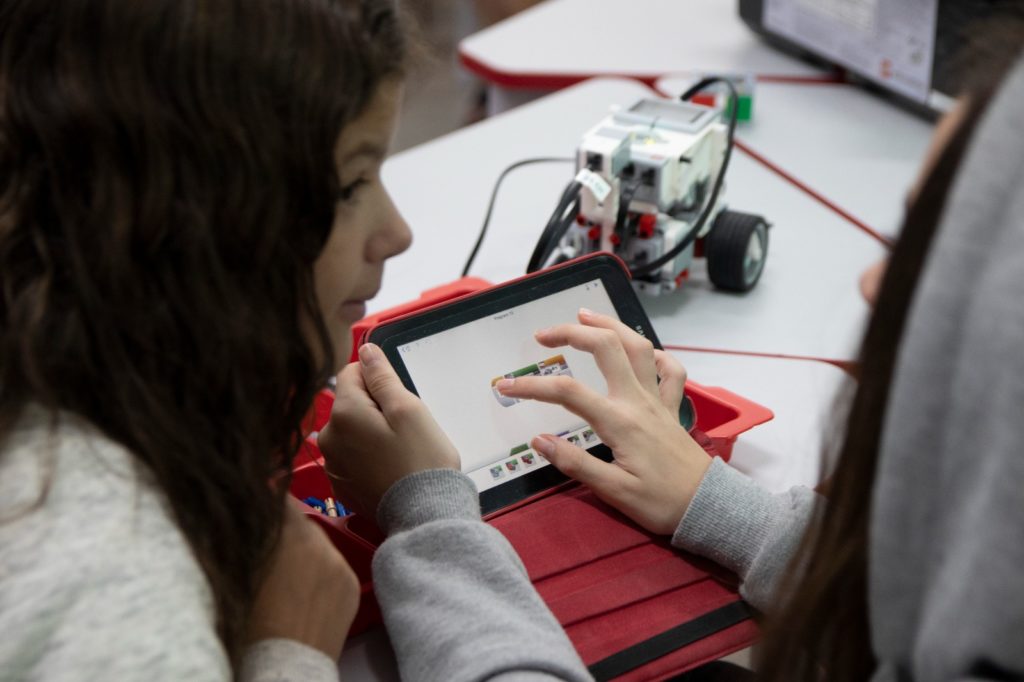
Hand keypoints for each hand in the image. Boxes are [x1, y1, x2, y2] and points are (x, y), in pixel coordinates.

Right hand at [246, 499, 359, 659]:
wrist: (286, 667)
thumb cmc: (251, 622)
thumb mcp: (240, 571)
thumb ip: (248, 537)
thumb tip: (248, 517)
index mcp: (291, 535)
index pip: (280, 499)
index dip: (265, 499)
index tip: (255, 504)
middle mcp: (322, 543)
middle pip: (300, 521)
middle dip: (284, 527)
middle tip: (266, 543)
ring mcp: (341, 564)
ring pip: (319, 544)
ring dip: (303, 549)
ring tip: (286, 572)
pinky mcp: (353, 585)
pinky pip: (334, 566)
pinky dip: (321, 571)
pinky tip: (306, 591)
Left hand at [317, 343, 459, 518]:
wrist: (423, 514)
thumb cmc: (421, 460)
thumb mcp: (408, 409)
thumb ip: (381, 377)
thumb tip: (365, 351)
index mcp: (343, 413)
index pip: (350, 372)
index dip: (377, 377)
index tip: (398, 396)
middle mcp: (328, 438)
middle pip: (350, 403)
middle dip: (375, 406)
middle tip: (404, 426)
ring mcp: (333, 464)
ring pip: (351, 430)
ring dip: (371, 432)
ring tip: (399, 450)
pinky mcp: (342, 484)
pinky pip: (353, 456)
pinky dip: (368, 456)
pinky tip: (390, 467)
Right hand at [495, 309, 711, 534]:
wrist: (708, 506)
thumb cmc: (661, 503)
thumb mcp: (613, 491)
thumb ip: (575, 463)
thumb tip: (539, 441)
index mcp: (619, 422)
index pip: (567, 392)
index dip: (532, 386)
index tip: (507, 386)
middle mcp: (638, 401)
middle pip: (605, 348)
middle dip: (572, 332)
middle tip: (544, 334)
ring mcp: (658, 400)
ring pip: (638, 347)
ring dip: (611, 326)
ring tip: (586, 316)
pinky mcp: (672, 408)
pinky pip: (670, 370)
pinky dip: (656, 355)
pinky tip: (643, 352)